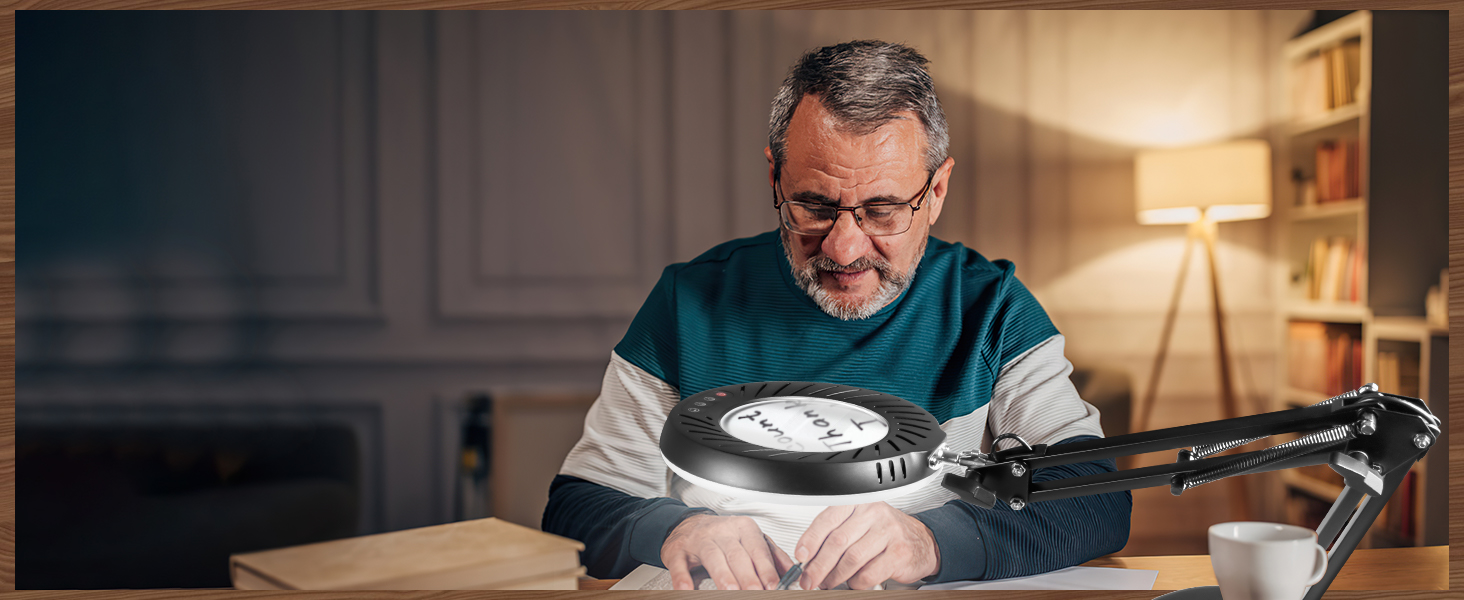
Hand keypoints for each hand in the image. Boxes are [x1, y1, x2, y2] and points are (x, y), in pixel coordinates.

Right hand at [661, 514, 794, 589]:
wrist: (687, 525)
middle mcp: (722, 532)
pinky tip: (688, 590)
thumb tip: (793, 573)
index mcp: (744, 528)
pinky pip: (681, 565)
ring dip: (723, 576)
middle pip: (737, 555)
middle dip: (748, 576)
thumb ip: (772, 555)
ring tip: (731, 591)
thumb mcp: (750, 540)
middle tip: (755, 592)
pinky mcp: (678, 551)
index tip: (774, 585)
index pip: (758, 549)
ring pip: (713, 557)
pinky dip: (683, 579)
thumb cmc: (722, 537)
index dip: (766, 569)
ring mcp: (699, 540)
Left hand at [794, 502, 940, 589]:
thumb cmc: (886, 534)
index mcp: (859, 504)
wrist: (923, 542)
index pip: (828, 519)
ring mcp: (888, 532)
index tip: (801, 556)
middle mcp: (873, 513)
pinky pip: (869, 573)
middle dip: (818, 565)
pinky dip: (856, 582)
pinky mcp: (899, 553)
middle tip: (809, 579)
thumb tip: (809, 557)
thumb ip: (837, 535)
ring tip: (828, 583)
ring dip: (835, 576)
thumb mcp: (861, 526)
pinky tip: (853, 582)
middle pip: (837, 542)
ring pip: (852, 559)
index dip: (810, 539)